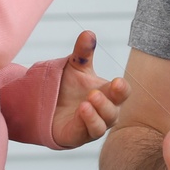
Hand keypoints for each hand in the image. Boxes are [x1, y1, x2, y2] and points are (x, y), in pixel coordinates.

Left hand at [52, 31, 129, 148]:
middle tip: (96, 92)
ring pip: (103, 124)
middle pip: (115, 110)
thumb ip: (83, 53)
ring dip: (98, 112)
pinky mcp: (79, 136)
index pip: (122, 93)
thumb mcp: (75, 67)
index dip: (122, 89)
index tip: (117, 81)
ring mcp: (93, 125)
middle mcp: (104, 112)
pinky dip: (87, 121)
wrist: (47, 107)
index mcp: (108, 94)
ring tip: (87, 101)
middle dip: (109, 101)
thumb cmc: (69, 87)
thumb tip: (88, 33)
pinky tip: (81, 110)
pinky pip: (88, 132)